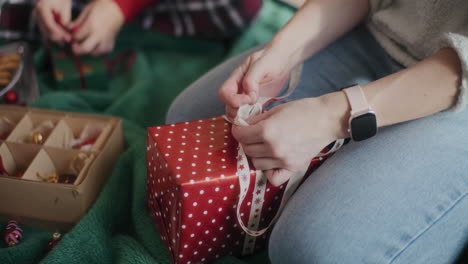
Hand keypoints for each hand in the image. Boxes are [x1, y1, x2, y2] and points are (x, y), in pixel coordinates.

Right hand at [35, 0, 71, 43]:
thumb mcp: (65, 7)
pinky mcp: (40, 20)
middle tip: (69, 40)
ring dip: (56, 37)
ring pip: (46, 32)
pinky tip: (63, 37)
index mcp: (42, 8)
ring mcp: (37, 17)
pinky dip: (54, 34)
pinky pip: (46, 30)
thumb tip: (67, 31)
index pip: (50, 25)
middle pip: (46, 30)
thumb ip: (65, 18)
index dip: (59, 33)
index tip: (68, 38)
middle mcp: (37, 13)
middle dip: (58, 37)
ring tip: (67, 40)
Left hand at [69, 0, 123, 54]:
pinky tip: (95, 46)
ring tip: (85, 46)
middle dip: (78, 49)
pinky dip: (98, 51)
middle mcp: (99, 35)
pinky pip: (103, 52)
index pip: (78, 37)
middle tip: (74, 46)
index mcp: (91, 25)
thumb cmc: (101, 7)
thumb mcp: (87, 10)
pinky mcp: (112, 43)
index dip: (73, 37)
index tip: (72, 35)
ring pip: (95, 53)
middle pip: (85, 49)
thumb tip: (69, 28)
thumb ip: (78, 21)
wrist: (117, 8)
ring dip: (88, 51)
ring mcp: (106, 40)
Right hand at [218, 44, 297, 118]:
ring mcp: (247, 98)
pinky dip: (254, 120)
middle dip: (239, 112)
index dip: (233, 100)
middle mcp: (238, 89)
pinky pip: (250, 116)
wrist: (283, 60)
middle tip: (256, 108)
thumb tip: (249, 96)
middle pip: (229, 107)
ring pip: (238, 114)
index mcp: (236, 78)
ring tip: (260, 114)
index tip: (250, 99)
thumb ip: (252, 79)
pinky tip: (264, 116)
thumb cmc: (271, 58)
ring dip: (246, 118)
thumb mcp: (261, 64)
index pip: (224, 93)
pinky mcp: (257, 104)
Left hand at [232, 93, 348, 185]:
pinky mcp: (293, 167)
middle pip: (247, 149)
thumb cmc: (303, 110)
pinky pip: (273, 178)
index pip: (240, 135)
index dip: (238, 129)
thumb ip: (257, 120)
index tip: (242, 127)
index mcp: (267, 131)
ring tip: (264, 146)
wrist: (327, 119)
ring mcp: (283, 160)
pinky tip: (272, 161)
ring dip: (256, 155)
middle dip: (247, 141)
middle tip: (254, 134)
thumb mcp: (275, 110)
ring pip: (256, 163)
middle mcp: (273, 148)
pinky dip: (269, 172)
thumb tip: (243, 126)